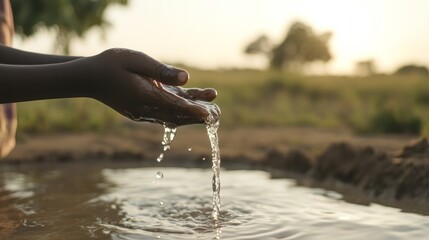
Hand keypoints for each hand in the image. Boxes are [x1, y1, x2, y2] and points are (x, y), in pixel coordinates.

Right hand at [89, 48, 219, 125]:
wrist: (89, 78)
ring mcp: (143, 112)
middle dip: (197, 116)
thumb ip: (162, 71)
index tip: (210, 114)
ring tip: (212, 108)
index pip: (174, 107)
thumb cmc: (112, 64)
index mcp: (144, 97)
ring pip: (172, 116)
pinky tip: (193, 103)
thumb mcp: (136, 60)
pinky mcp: (142, 110)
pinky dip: (180, 110)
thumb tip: (187, 78)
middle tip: (217, 114)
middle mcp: (145, 109)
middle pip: (177, 116)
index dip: (194, 111)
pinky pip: (165, 112)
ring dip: (191, 114)